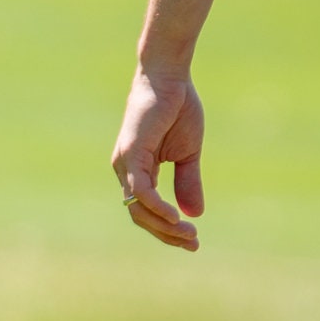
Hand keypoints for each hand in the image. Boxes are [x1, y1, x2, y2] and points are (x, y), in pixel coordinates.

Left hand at [112, 68, 203, 250]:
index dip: (168, 229)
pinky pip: (141, 190)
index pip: (147, 210)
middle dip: (167, 234)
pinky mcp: (131, 154)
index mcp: (137, 169)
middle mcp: (126, 169)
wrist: (170, 76)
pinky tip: (175, 217)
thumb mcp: (188, 153)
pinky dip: (156, 206)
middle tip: (193, 243)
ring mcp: (125, 163)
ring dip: (164, 226)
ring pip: (139, 208)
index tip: (193, 240)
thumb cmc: (177, 107)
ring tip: (189, 234)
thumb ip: (188, 181)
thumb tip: (193, 214)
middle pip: (141, 216)